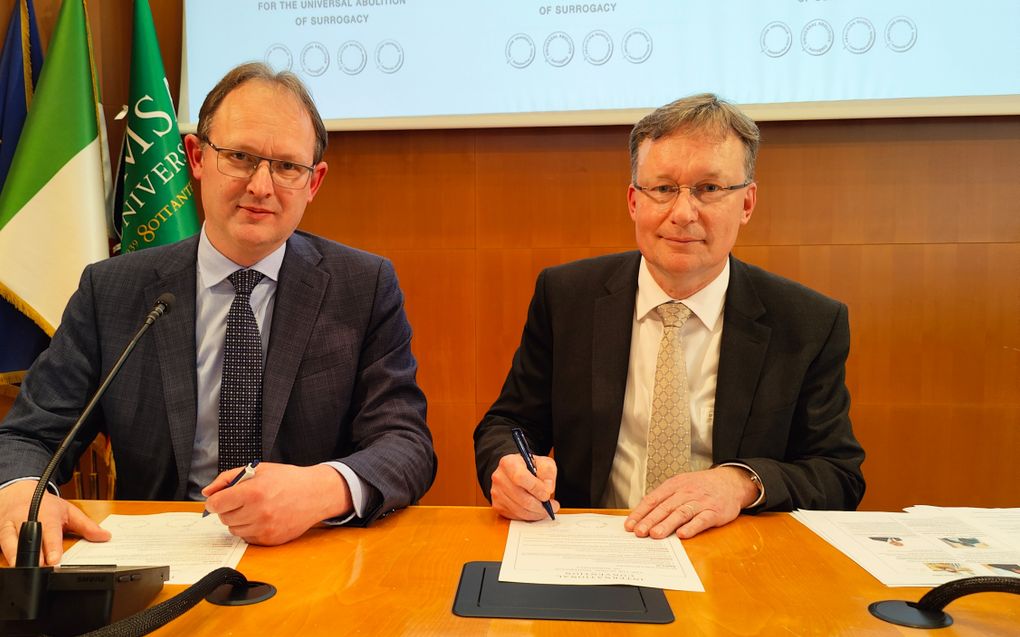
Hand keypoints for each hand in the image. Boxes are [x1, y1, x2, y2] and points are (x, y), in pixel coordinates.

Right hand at [0, 480, 110, 565]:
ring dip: (16, 557)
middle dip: (35, 556)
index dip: (51, 547)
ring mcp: (11, 527)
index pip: (50, 532)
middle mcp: (27, 520)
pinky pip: (1, 545)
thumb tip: (105, 536)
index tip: (54, 559)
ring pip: (10, 543)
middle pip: (30, 540)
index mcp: (47, 515)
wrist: (18, 494)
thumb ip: (86, 526)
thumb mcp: (69, 511)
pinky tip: (11, 566)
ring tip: (23, 570)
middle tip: (41, 569)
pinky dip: (6, 554)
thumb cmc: (46, 506)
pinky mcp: (0, 533)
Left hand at [202, 463, 351, 544]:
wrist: (316, 494)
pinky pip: (247, 538)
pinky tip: (263, 518)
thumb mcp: (258, 470)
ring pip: (234, 530)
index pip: (217, 504)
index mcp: (253, 492)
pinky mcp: (271, 540)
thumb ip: (228, 478)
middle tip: (242, 500)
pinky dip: (250, 529)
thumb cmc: (288, 480)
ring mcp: (265, 528)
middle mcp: (258, 512)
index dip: (215, 501)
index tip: (219, 499)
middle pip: (224, 518)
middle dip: (228, 509)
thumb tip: (208, 492)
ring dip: (238, 520)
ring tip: (254, 508)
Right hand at [489, 453, 560, 520]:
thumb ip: (548, 472)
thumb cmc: (529, 467)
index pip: (520, 478)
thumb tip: (548, 489)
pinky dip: (529, 516)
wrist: (514, 471)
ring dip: (537, 513)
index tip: (547, 494)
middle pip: (522, 498)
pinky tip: (536, 510)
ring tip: (547, 509)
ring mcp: (496, 493)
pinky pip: (516, 516)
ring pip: (520, 510)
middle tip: (553, 506)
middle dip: (541, 505)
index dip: (536, 489)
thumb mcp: (543, 462)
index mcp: (509, 463)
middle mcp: (499, 478)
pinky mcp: (498, 506)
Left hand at [625, 466, 756, 539]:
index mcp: (674, 485)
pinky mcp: (714, 512)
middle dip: (650, 520)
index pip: (653, 499)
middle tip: (639, 532)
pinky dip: (692, 527)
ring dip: (667, 524)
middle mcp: (686, 493)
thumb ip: (664, 499)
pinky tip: (682, 535)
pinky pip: (702, 520)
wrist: (731, 482)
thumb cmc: (701, 487)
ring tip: (655, 534)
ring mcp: (700, 502)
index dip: (640, 512)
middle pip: (665, 507)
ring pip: (681, 513)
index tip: (630, 525)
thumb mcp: (681, 485)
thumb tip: (643, 515)